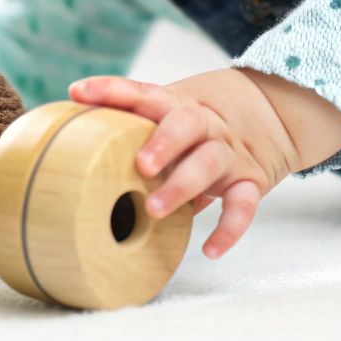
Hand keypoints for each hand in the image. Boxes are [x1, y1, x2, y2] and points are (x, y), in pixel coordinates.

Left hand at [66, 68, 298, 259]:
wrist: (270, 110)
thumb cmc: (199, 122)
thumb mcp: (171, 112)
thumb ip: (135, 126)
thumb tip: (70, 154)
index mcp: (177, 104)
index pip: (144, 92)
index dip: (111, 91)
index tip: (79, 93)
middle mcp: (204, 124)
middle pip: (185, 123)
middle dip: (163, 142)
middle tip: (140, 164)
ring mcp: (228, 151)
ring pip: (210, 162)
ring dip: (182, 185)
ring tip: (154, 210)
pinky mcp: (250, 179)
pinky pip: (243, 204)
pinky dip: (229, 228)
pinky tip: (210, 249)